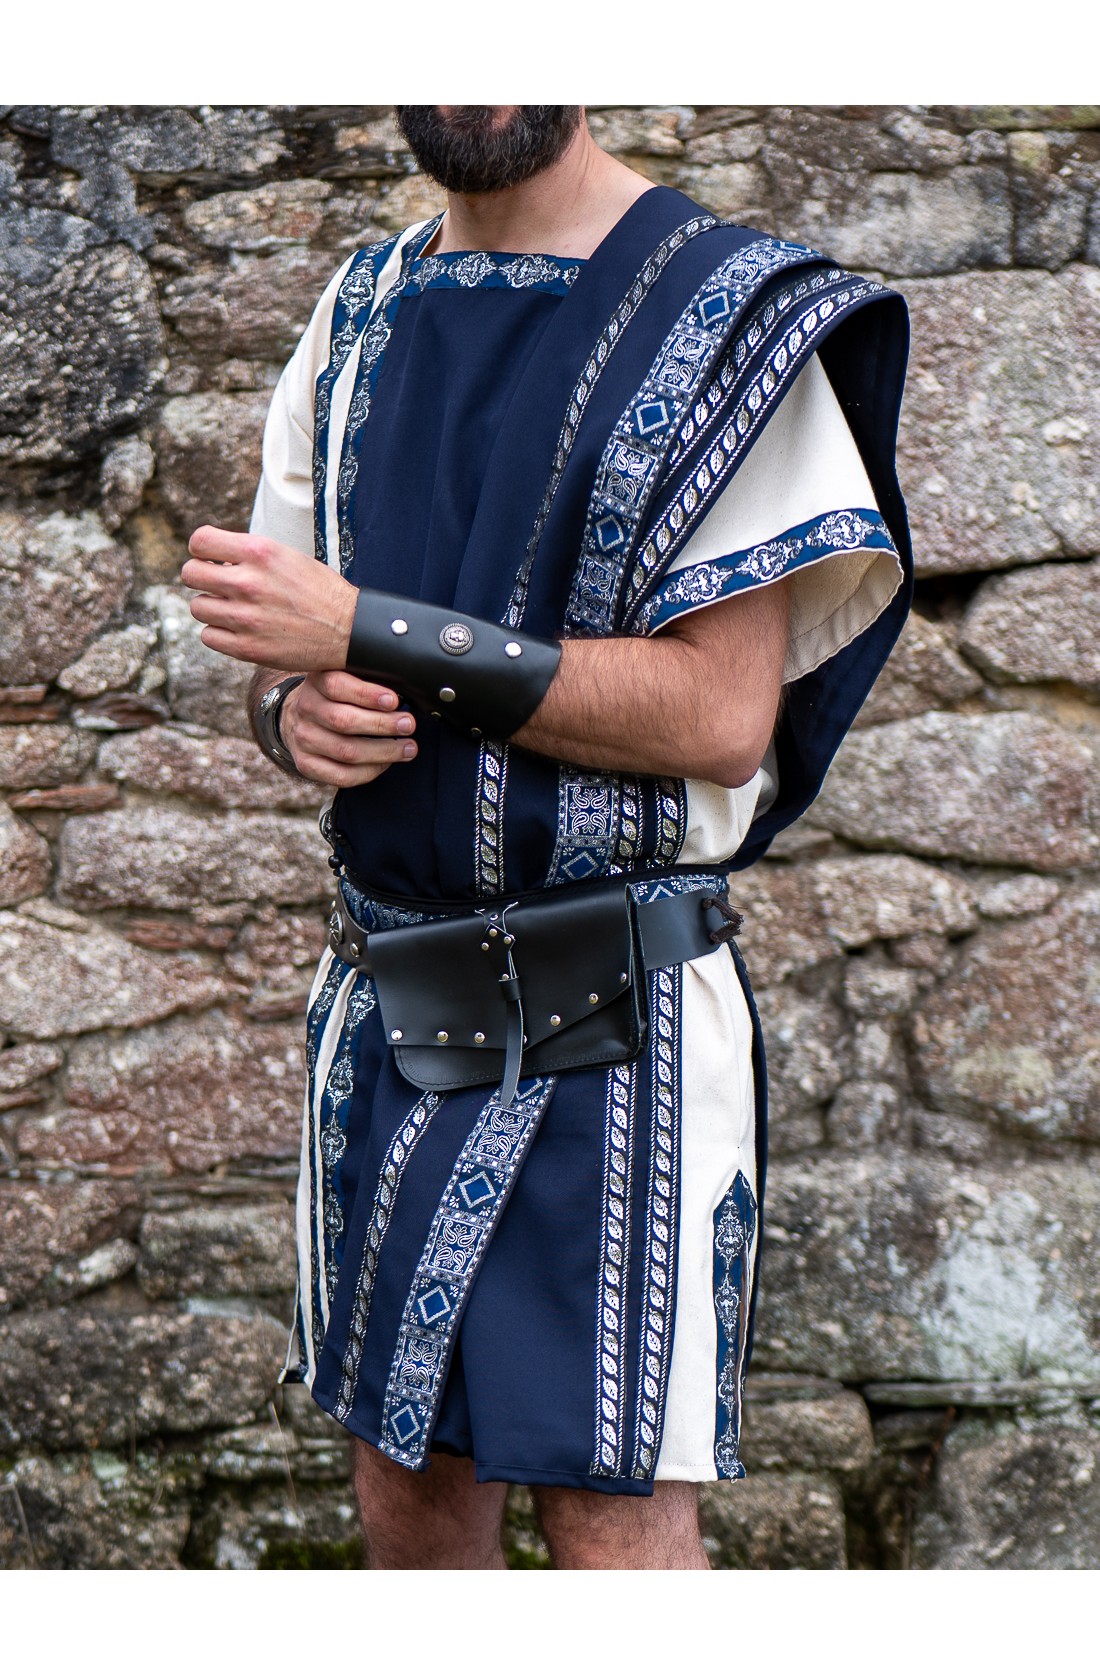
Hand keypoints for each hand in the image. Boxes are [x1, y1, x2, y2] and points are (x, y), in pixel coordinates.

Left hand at [182, 526, 356, 670]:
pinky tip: (240, 630)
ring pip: (197, 607)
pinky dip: (220, 633)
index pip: (199, 541)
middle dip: (202, 578)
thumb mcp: (287, 556)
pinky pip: (208, 636)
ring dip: (212, 608)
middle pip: (190, 574)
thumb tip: (213, 560)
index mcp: (259, 552)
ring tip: (235, 609)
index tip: (213, 559)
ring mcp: (245, 617)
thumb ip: (249, 554)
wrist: (349, 631)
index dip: (202, 550)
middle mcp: (248, 582)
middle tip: (220, 586)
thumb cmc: (319, 591)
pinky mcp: (246, 648)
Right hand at [281, 670, 417, 786]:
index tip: (393, 700)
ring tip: (407, 748)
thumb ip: (367, 679)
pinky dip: (369, 771)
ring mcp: (303, 739)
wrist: (298, 718)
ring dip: (383, 752)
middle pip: (343, 721)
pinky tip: (386, 763)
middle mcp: (306, 709)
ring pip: (346, 751)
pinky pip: (342, 775)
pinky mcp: (306, 764)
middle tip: (408, 725)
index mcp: (317, 681)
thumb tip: (403, 692)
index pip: (336, 686)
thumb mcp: (345, 677)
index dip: (367, 694)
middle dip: (382, 725)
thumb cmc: (335, 697)